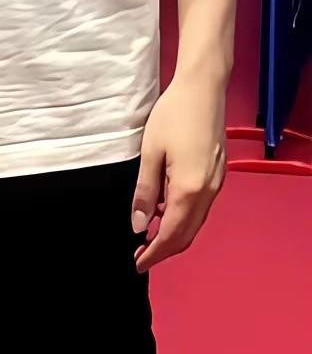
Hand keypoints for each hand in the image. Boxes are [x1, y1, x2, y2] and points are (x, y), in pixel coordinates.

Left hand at [131, 71, 227, 273]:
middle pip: (186, 235)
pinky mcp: (217, 175)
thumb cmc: (174, 115)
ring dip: (174, 234)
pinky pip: (200, 208)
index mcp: (189, 190)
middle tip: (140, 255)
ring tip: (148, 235)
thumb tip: (138, 224)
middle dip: (164, 249)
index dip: (153, 253)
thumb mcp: (150, 152)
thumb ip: (145, 191)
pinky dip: (183, 218)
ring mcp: (216, 184)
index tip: (137, 264)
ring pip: (195, 223)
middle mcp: (208, 192)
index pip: (170, 235)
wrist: (204, 89)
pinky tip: (166, 211)